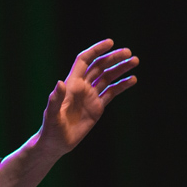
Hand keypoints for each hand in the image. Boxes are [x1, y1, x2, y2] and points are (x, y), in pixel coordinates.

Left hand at [39, 39, 137, 156]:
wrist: (56, 143)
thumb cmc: (51, 129)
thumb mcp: (52, 114)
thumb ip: (56, 99)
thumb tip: (60, 82)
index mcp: (71, 84)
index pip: (85, 61)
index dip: (96, 50)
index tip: (111, 42)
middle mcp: (82, 87)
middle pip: (99, 66)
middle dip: (113, 58)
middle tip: (129, 53)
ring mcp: (90, 96)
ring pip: (107, 77)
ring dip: (120, 69)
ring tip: (135, 61)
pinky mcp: (97, 107)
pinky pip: (111, 93)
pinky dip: (122, 85)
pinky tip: (132, 80)